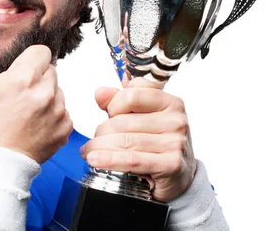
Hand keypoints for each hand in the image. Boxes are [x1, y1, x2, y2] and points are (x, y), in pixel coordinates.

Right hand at [0, 21, 72, 163]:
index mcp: (25, 78)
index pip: (41, 52)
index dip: (29, 62)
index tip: (17, 76)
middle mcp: (45, 93)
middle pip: (50, 71)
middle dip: (37, 79)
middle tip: (18, 96)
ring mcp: (57, 111)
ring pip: (58, 91)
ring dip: (46, 97)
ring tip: (25, 112)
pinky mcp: (65, 128)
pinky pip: (64, 112)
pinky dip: (53, 116)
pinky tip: (34, 124)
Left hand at [79, 78, 196, 201]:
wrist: (179, 176)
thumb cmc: (157, 144)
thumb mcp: (142, 118)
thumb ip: (120, 101)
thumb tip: (100, 93)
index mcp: (170, 102)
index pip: (132, 94)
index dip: (114, 104)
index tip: (109, 115)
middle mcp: (176, 120)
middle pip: (124, 121)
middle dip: (102, 132)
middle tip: (94, 141)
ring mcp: (176, 143)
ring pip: (125, 141)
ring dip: (99, 147)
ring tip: (89, 152)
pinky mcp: (171, 164)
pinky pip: (132, 159)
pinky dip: (109, 160)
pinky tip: (95, 160)